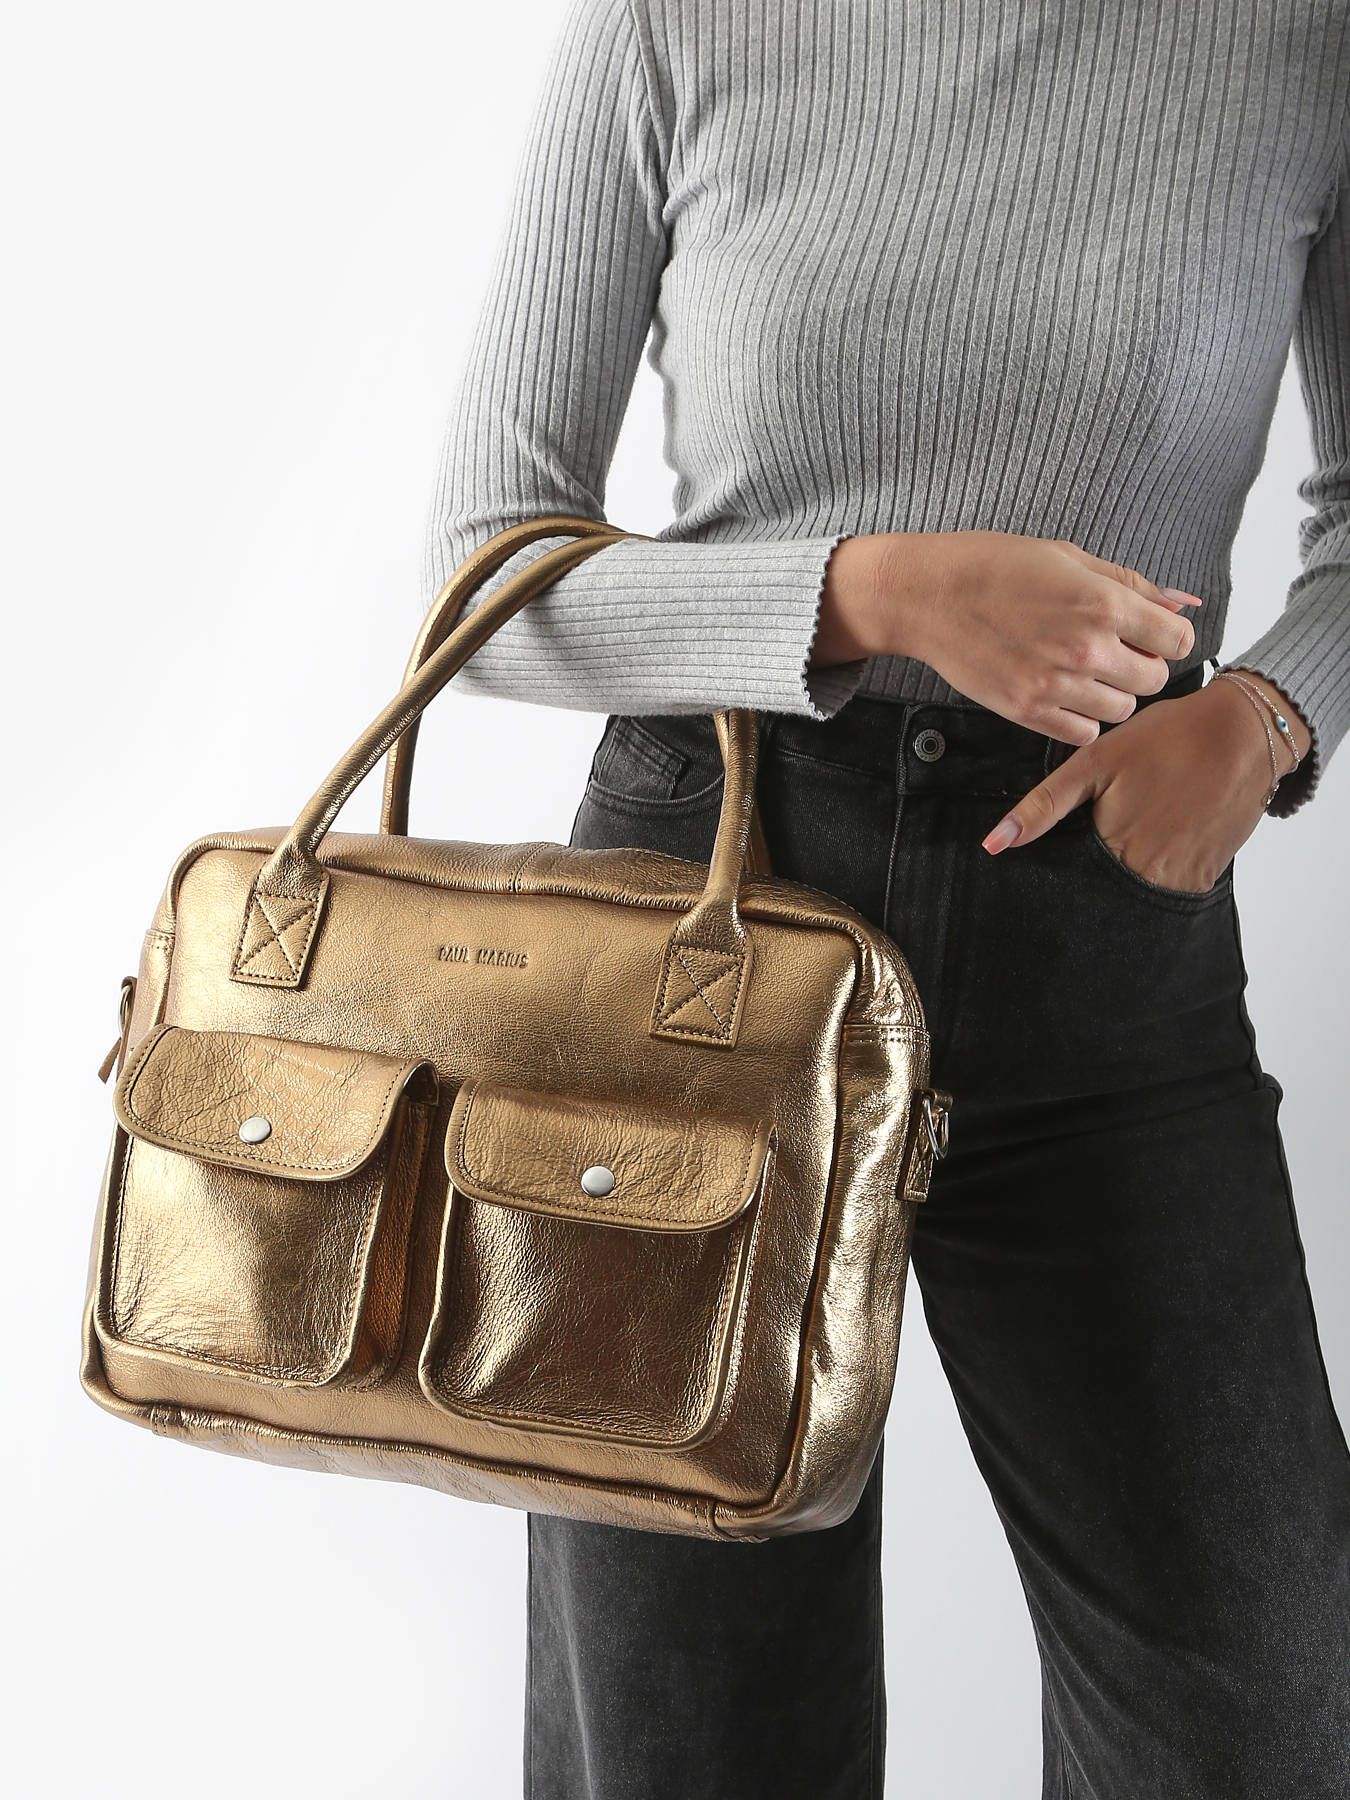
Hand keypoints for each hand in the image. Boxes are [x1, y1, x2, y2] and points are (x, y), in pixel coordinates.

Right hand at [814, 530, 1201, 740]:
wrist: (928, 595)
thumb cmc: (993, 566)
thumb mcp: (1068, 557)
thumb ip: (1131, 584)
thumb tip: (1185, 603)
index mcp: (1103, 602)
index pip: (1178, 639)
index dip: (1168, 636)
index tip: (1148, 633)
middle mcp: (1086, 648)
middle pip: (1155, 679)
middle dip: (1142, 665)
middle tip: (1113, 651)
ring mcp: (1056, 684)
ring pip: (1122, 710)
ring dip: (1112, 694)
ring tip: (1084, 672)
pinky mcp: (1027, 711)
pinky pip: (1083, 734)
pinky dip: (1082, 719)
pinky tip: (1064, 694)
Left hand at [979, 675, 1307, 890]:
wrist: (1243, 733)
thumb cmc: (1166, 740)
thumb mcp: (1095, 763)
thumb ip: (1044, 805)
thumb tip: (994, 844)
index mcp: (1111, 848)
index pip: (1070, 888)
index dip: (1058, 883)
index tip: (1051, 878)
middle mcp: (1146, 873)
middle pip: (1101, 899)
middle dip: (1087, 891)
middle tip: (1096, 856)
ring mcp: (1179, 879)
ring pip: (1135, 902)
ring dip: (1121, 888)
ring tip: (1124, 850)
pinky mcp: (1205, 876)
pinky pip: (1169, 894)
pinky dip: (1156, 880)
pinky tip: (1154, 848)